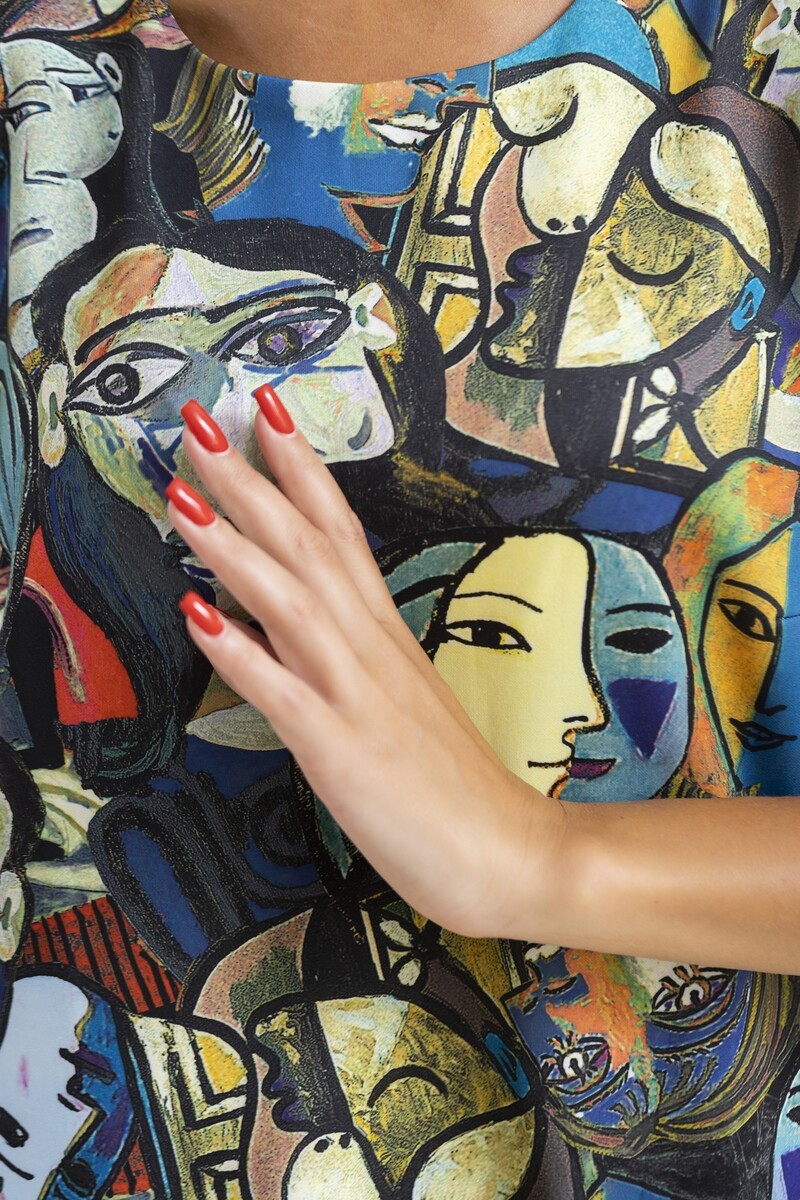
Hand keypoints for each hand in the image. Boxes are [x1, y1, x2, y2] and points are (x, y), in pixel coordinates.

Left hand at [165, 390, 563, 938]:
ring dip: (235, 544)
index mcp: (384, 635)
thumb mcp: (398, 702)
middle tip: (201, 418)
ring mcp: (358, 697)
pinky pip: (284, 693)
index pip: (339, 531)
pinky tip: (195, 613)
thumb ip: (349, 657)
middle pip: (309, 546)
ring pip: (292, 602)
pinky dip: (240, 650)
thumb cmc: (453, 785)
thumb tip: (288, 623)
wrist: (511, 854)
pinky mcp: (344, 752)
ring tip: (182, 491)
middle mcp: (371, 650)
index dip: (299, 469)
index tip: (263, 412)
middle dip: (251, 479)